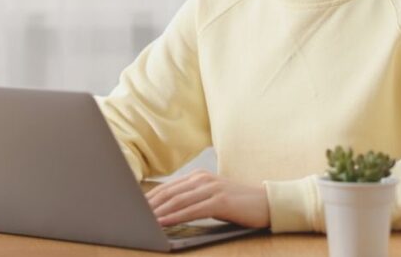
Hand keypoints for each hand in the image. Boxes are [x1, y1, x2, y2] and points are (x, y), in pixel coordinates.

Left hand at [145, 169, 269, 228]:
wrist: (266, 203)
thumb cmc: (237, 204)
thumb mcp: (212, 198)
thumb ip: (193, 200)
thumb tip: (168, 211)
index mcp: (199, 177)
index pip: (168, 188)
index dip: (150, 198)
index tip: (135, 209)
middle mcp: (203, 179)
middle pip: (169, 192)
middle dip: (150, 206)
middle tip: (133, 216)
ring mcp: (211, 188)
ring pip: (178, 201)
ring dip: (159, 212)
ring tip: (144, 221)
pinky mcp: (220, 201)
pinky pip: (192, 210)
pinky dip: (176, 217)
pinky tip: (164, 223)